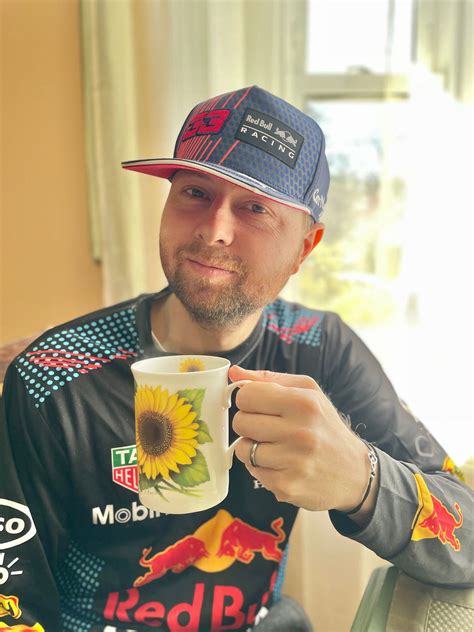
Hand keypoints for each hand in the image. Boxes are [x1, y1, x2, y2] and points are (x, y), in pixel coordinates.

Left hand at [229, 366, 376, 517]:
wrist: (355, 473)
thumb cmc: (325, 427)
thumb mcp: (307, 392)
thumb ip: (268, 379)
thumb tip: (234, 372)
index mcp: (303, 402)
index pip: (247, 395)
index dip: (248, 400)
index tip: (260, 406)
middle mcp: (299, 431)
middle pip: (240, 422)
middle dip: (249, 424)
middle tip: (268, 428)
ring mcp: (293, 461)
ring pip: (242, 449)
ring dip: (252, 448)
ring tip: (275, 447)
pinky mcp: (286, 486)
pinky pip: (253, 471)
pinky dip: (261, 468)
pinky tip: (282, 464)